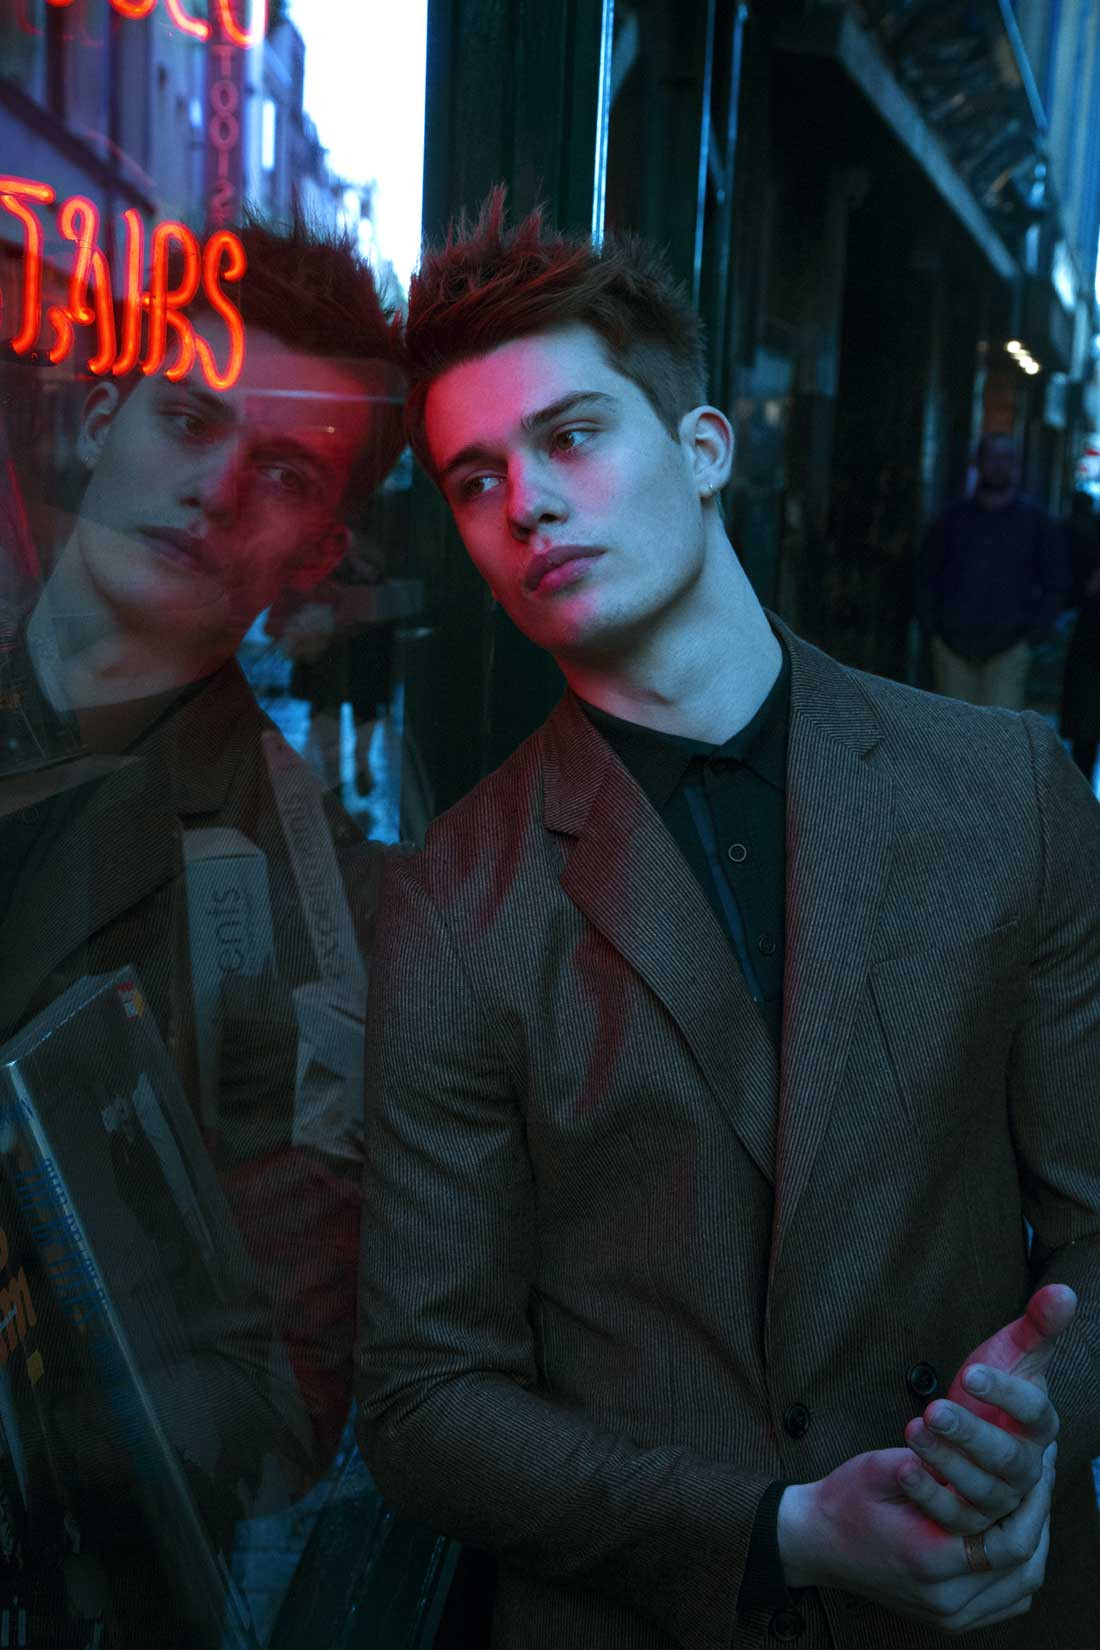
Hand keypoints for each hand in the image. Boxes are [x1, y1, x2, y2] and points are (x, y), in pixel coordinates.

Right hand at [778, 1441, 1054, 1632]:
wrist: (814, 1544)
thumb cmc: (844, 1502)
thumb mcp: (881, 1466)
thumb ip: (932, 1462)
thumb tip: (981, 1449)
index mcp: (929, 1557)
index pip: (1009, 1538)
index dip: (1033, 1500)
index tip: (1038, 1462)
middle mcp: (945, 1597)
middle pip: (1024, 1566)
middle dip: (1040, 1517)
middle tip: (1043, 1476)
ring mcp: (949, 1616)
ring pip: (1021, 1587)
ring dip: (1036, 1544)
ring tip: (1036, 1501)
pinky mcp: (950, 1620)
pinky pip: (1006, 1602)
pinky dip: (1020, 1570)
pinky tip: (1016, 1535)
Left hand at [899, 1284, 1073, 1531]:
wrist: (965, 1430)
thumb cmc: (990, 1386)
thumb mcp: (1009, 1352)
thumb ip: (1037, 1325)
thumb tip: (1065, 1290)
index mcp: (1039, 1425)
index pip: (1035, 1415)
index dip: (1006, 1396)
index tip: (970, 1371)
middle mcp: (1025, 1467)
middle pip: (1008, 1460)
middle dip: (971, 1434)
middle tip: (935, 1410)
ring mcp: (998, 1496)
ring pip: (981, 1492)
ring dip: (946, 1462)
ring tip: (914, 1429)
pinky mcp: (968, 1518)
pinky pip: (953, 1519)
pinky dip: (929, 1495)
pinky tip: (904, 1467)